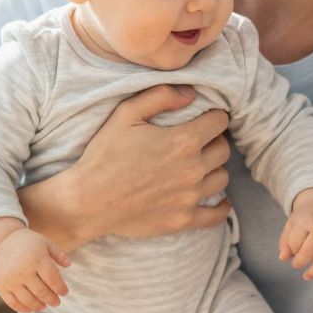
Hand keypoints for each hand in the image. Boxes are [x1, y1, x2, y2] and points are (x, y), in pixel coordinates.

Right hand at [0, 228, 70, 312]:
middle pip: (41, 292)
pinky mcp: (1, 286)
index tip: (64, 293)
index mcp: (36, 259)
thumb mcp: (45, 243)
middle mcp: (23, 270)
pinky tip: (30, 308)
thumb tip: (69, 265)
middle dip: (52, 299)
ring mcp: (11, 279)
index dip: (60, 288)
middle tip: (56, 302)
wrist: (0, 242)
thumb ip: (58, 254)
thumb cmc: (28, 243)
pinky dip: (23, 308)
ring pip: (28, 300)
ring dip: (39, 306)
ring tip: (44, 305)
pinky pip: (13, 302)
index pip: (53, 279)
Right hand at [28, 85, 231, 245]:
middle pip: (223, 150)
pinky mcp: (184, 219)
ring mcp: (190, 197)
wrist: (89, 201)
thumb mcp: (126, 114)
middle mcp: (193, 169)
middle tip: (200, 141)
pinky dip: (221, 207)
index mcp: (183, 141)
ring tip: (201, 166)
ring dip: (214, 169)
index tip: (206, 118)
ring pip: (222, 178)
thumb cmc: (105, 155)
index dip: (214, 116)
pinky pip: (216, 215)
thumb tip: (191, 93)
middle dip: (214, 141)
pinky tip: (220, 202)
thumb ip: (160, 96)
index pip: (219, 122)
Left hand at [279, 188, 312, 279]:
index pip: (295, 243)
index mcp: (307, 221)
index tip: (292, 250)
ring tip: (307, 275)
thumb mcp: (292, 224)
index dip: (292, 250)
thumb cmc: (306, 218)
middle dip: (300, 262)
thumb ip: (285, 241)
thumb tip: (283, 258)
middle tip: (296, 265)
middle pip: (310, 252)